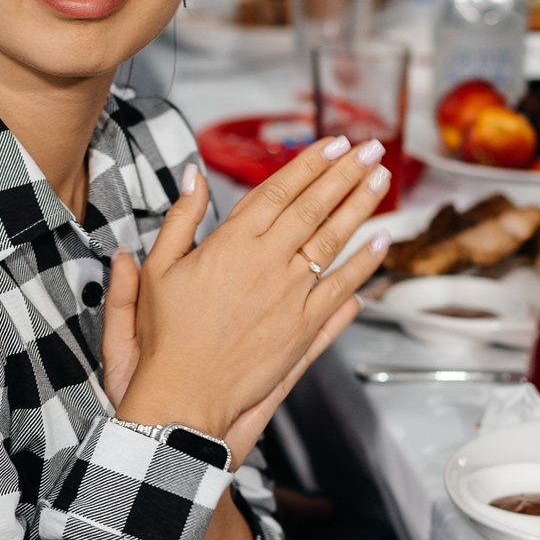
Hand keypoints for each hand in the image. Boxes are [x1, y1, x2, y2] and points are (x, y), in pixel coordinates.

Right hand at [110, 136, 392, 453]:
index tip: (332, 144)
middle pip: (314, 206)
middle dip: (345, 173)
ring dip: (361, 205)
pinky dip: (364, 263)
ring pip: (333, 239)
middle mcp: (266, 262)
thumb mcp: (158, 269)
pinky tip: (380, 242)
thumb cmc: (166, 337)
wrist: (184, 395)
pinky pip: (341, 286)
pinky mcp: (304, 327)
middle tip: (369, 150)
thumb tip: (193, 175)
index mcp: (231, 242)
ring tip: (381, 180)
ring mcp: (290, 294)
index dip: (309, 163)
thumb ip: (180, 218)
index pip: (279, 189)